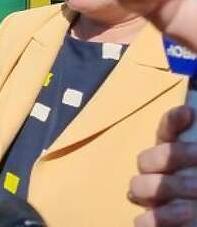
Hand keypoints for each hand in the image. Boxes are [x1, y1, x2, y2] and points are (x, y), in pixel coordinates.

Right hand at [130, 106, 196, 225]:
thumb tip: (194, 118)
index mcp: (174, 160)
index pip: (165, 133)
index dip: (171, 122)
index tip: (188, 114)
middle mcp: (158, 177)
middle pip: (146, 159)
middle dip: (170, 157)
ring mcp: (153, 202)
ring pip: (138, 186)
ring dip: (167, 186)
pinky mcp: (154, 224)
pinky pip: (141, 222)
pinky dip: (160, 217)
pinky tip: (185, 212)